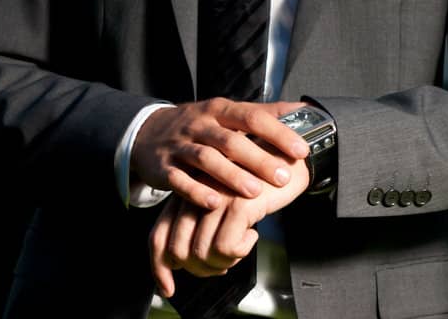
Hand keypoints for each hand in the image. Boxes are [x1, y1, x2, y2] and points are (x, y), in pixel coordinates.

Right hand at [131, 98, 309, 210]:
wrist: (148, 132)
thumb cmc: (200, 126)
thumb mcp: (228, 113)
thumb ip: (264, 113)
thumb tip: (303, 109)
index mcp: (220, 110)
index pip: (253, 117)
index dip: (278, 133)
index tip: (301, 150)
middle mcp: (200, 125)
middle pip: (231, 141)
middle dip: (259, 159)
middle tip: (283, 177)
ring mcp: (180, 146)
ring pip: (207, 159)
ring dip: (232, 176)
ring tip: (255, 192)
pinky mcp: (163, 168)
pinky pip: (180, 180)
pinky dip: (197, 192)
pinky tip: (215, 203)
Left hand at [149, 151, 311, 296]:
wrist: (289, 159)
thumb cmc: (257, 180)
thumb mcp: (222, 199)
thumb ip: (201, 222)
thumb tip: (188, 262)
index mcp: (186, 192)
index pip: (158, 238)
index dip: (160, 269)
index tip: (168, 288)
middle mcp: (195, 193)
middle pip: (179, 252)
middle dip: (200, 269)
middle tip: (222, 266)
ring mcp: (216, 198)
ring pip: (202, 254)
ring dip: (223, 263)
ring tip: (240, 248)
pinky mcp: (238, 204)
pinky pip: (227, 248)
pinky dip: (241, 251)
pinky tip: (253, 235)